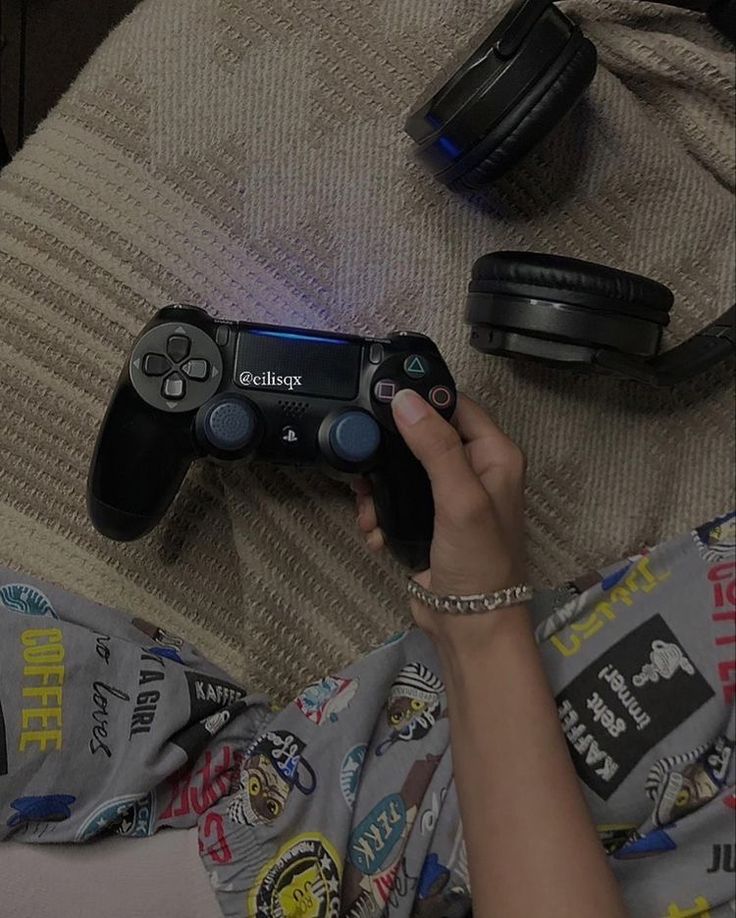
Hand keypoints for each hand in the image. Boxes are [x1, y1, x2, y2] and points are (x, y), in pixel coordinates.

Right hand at [354, 390, 527, 647]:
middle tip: (362, 452)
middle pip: (424, 434)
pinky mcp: (427, 521)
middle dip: (391, 446)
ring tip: (364, 501)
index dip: (423, 397)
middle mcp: (474, 470)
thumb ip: (435, 447)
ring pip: (403, 468)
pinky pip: (395, 500)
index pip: (457, 405)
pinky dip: (380, 512)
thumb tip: (404, 399)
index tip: (383, 395)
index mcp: (495, 455)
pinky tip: (373, 530)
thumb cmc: (478, 561)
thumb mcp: (460, 498)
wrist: (469, 626)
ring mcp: (448, 497)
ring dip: (379, 484)